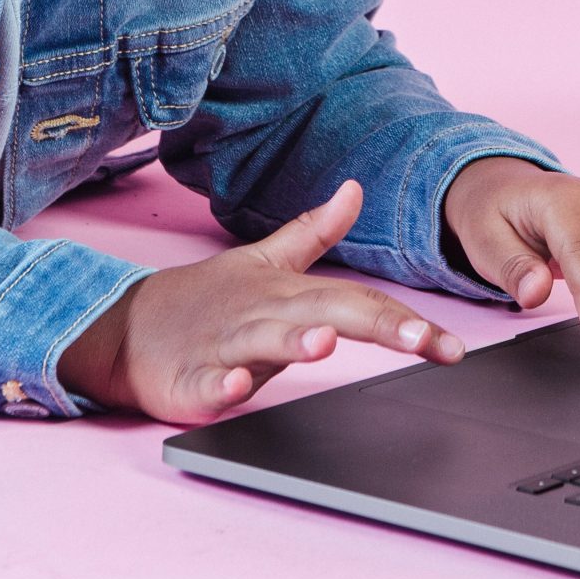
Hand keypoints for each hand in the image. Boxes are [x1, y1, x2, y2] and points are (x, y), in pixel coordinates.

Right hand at [60, 179, 464, 423]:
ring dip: (294, 342)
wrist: (128, 327)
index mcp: (289, 293)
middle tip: (419, 340)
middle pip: (326, 315)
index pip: (359, 302)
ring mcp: (225, 346)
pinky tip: (234, 389)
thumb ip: (315, 230)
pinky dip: (220, 387)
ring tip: (325, 342)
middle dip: (375, 327)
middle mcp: (264, 315)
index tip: (450, 345)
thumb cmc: (208, 300)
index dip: (406, 320)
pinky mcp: (190, 379)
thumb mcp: (265, 261)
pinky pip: (207, 385)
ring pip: (264, 343)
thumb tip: (354, 189)